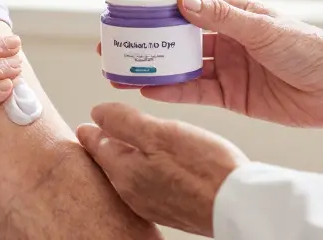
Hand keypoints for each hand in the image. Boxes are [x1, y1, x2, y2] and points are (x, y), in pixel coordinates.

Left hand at [76, 103, 246, 237]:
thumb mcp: (158, 133)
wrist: (238, 205)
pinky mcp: (173, 208)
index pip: (96, 147)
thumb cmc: (202, 167)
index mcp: (123, 172)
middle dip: (105, 147)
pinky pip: (149, 185)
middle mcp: (132, 193)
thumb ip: (124, 122)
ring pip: (129, 175)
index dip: (90, 132)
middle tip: (99, 133)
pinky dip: (146, 170)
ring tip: (127, 144)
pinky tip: (158, 164)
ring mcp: (152, 204)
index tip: (84, 126)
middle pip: (110, 164)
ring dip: (126, 158)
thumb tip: (96, 113)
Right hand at [100, 0, 322, 135]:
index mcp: (236, 15)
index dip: (158, 10)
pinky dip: (172, 92)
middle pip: (179, 39)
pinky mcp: (233, 96)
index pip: (189, 8)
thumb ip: (222, 17)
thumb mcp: (264, 28)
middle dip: (147, 41)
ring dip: (154, 68)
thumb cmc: (310, 50)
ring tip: (121, 70)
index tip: (128, 12)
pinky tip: (148, 90)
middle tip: (114, 44)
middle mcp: (229, 40)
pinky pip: (196, 92)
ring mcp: (229, 68)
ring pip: (182, 67)